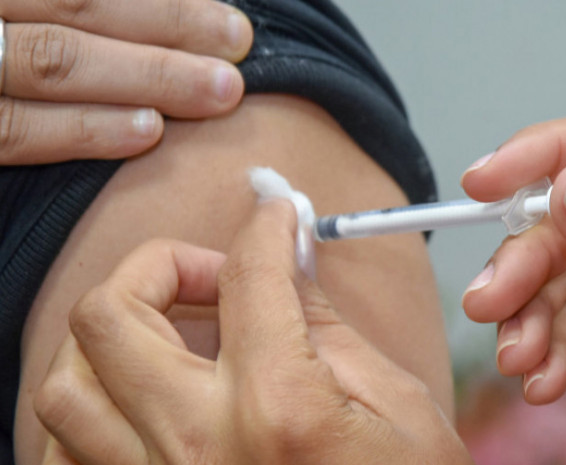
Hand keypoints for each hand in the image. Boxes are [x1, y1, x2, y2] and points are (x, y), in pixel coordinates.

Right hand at [0, 0, 251, 163]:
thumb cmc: (7, 28)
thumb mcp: (30, 10)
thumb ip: (65, 7)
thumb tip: (154, 8)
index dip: (162, 2)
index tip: (230, 22)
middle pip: (77, 9)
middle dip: (168, 28)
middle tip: (238, 48)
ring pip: (51, 64)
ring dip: (145, 78)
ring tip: (216, 93)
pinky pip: (13, 133)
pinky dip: (80, 130)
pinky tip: (145, 135)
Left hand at [34, 200, 471, 464]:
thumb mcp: (396, 405)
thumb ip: (327, 323)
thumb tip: (290, 257)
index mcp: (279, 408)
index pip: (247, 277)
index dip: (265, 227)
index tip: (276, 216)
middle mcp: (198, 447)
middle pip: (113, 315)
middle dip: (161, 266)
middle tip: (214, 278)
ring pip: (68, 382)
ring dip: (115, 336)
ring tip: (175, 335)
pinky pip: (63, 452)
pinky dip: (94, 405)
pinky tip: (146, 397)